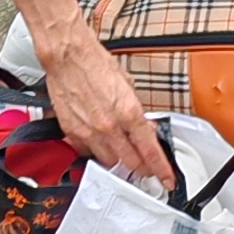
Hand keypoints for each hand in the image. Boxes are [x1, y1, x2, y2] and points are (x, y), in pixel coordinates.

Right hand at [37, 20, 173, 185]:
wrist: (67, 56)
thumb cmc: (95, 63)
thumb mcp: (127, 84)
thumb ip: (136, 110)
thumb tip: (144, 126)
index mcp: (128, 112)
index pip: (150, 151)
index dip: (161, 169)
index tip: (166, 178)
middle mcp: (109, 126)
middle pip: (131, 162)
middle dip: (140, 166)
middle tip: (144, 164)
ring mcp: (90, 132)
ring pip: (110, 161)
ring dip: (118, 158)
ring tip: (120, 148)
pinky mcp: (72, 132)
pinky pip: (87, 152)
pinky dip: (94, 150)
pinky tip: (98, 139)